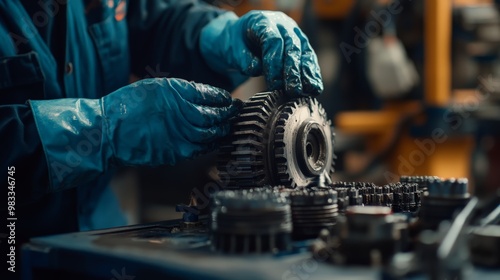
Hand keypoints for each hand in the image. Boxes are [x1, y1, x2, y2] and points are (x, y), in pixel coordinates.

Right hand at [30, 78, 241, 188]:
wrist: (108, 131)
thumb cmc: (129, 105)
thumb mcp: (156, 87)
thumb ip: (183, 90)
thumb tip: (207, 97)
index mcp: (176, 94)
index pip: (210, 96)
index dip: (223, 99)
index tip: (230, 100)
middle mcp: (181, 115)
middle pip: (215, 116)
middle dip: (229, 114)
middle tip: (236, 112)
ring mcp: (180, 136)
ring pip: (211, 134)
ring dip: (223, 129)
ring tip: (229, 125)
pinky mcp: (176, 153)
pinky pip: (201, 148)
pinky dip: (212, 143)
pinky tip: (216, 138)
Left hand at [200, 11, 322, 96]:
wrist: (241, 37)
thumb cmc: (236, 42)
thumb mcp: (232, 48)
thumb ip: (242, 58)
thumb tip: (256, 69)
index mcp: (263, 21)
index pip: (273, 41)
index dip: (275, 63)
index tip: (275, 83)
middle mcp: (282, 24)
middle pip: (292, 47)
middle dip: (293, 71)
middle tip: (292, 91)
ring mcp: (294, 33)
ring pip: (304, 52)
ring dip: (307, 73)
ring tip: (308, 91)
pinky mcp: (301, 45)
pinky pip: (308, 58)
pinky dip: (312, 73)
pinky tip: (315, 87)